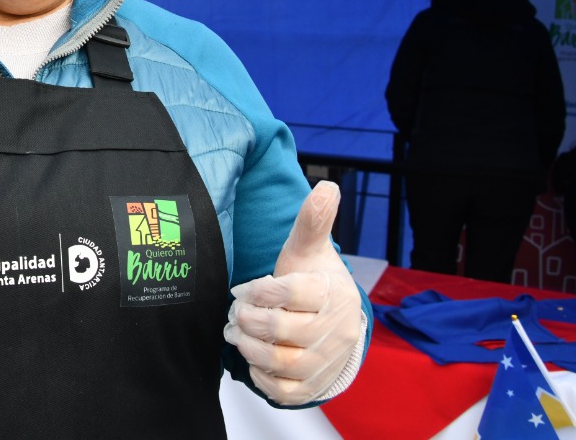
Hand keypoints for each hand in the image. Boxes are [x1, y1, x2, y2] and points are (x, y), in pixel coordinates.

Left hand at [224, 180, 363, 404]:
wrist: (340, 326)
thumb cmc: (315, 283)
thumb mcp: (310, 251)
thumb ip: (313, 221)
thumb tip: (326, 186)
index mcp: (331, 292)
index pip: (291, 292)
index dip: (260, 291)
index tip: (245, 290)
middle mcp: (333, 329)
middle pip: (280, 329)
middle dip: (248, 320)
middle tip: (236, 313)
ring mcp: (325, 361)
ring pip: (280, 361)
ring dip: (249, 347)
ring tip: (238, 332)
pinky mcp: (314, 385)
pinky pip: (284, 391)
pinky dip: (262, 376)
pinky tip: (255, 358)